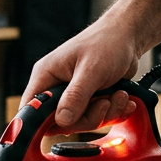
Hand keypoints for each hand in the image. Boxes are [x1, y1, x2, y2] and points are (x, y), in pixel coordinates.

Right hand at [21, 19, 140, 132]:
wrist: (128, 36)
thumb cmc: (106, 43)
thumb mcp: (91, 69)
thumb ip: (76, 95)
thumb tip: (62, 120)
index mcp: (46, 76)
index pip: (31, 108)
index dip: (41, 123)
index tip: (67, 124)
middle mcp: (57, 88)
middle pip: (61, 122)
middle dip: (88, 117)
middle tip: (105, 102)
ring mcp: (74, 96)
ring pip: (82, 122)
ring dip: (106, 113)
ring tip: (120, 94)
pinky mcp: (90, 100)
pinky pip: (97, 118)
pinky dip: (114, 112)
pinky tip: (124, 98)